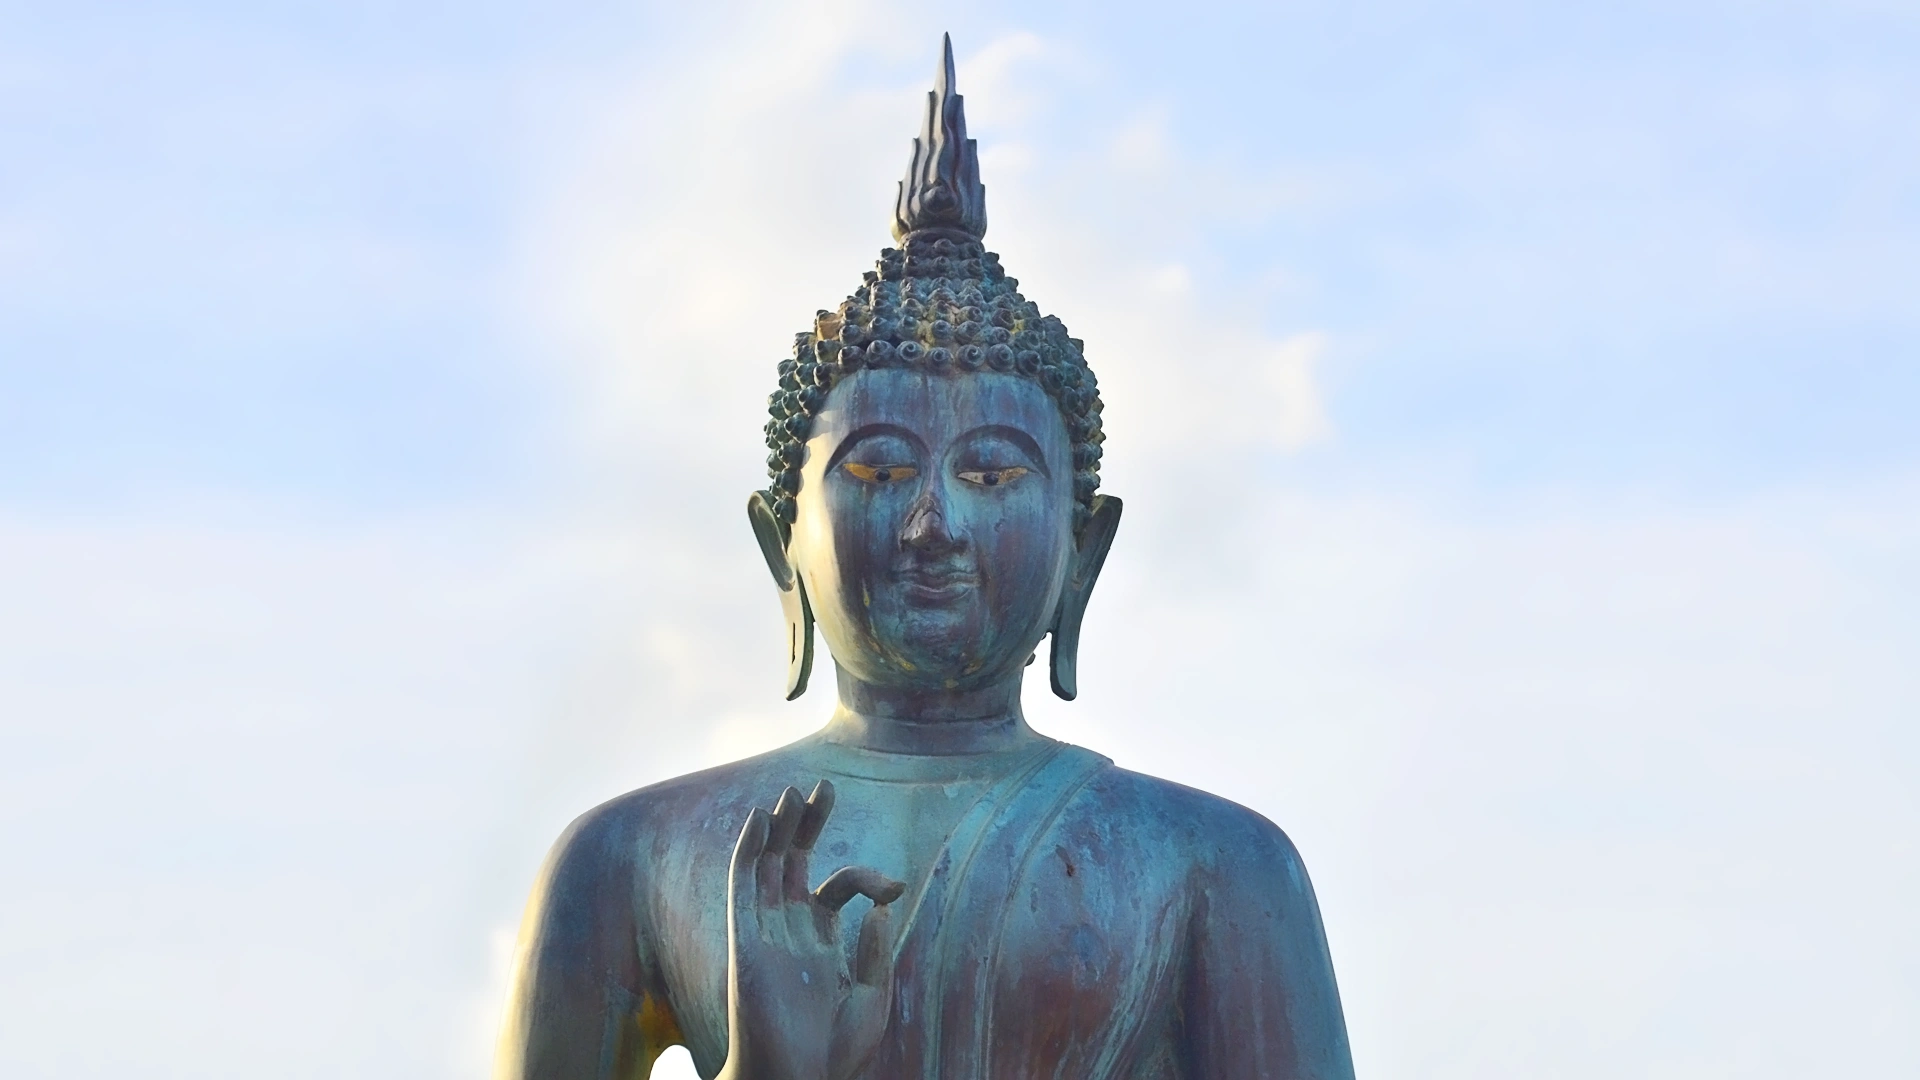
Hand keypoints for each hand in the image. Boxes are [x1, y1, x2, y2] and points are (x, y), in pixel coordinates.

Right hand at [717, 781, 904, 1079]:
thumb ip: (876, 952)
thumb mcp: (871, 999)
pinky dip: (749, 852)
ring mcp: (765, 933)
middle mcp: (790, 931)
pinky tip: (759, 821)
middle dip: (808, 824)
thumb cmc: (833, 1054)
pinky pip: (742, 887)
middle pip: (795, 863)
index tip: (893, 887)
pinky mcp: (744, 940)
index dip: (866, 877)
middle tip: (825, 785)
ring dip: (777, 828)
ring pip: (768, 866)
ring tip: (793, 792)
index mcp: (821, 943)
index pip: (837, 887)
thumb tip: (882, 907)